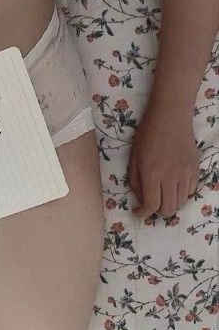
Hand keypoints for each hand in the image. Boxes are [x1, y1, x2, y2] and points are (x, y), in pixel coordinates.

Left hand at [128, 103, 198, 218]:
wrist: (170, 116)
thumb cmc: (147, 135)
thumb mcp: (133, 158)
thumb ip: (136, 182)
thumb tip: (141, 200)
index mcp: (152, 174)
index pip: (151, 205)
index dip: (143, 213)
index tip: (138, 212)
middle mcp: (170, 176)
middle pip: (168, 209)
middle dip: (157, 212)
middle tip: (152, 204)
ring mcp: (185, 173)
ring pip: (181, 202)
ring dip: (170, 204)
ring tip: (163, 196)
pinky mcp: (195, 168)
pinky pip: (191, 191)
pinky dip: (182, 194)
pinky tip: (174, 186)